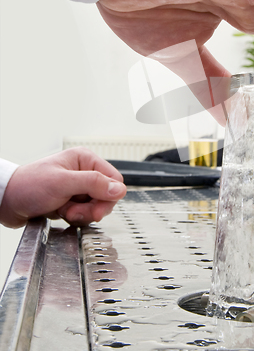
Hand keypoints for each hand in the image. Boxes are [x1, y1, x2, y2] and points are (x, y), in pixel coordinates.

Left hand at [0, 148, 125, 227]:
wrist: (6, 201)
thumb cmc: (28, 186)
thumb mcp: (62, 183)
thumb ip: (93, 184)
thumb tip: (118, 189)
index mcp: (85, 160)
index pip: (114, 179)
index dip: (108, 196)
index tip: (96, 209)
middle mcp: (84, 171)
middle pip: (106, 195)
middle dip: (92, 208)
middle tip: (75, 212)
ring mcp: (78, 187)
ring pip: (96, 206)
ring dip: (82, 214)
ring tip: (65, 212)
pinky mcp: (72, 199)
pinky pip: (86, 212)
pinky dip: (76, 217)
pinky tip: (62, 214)